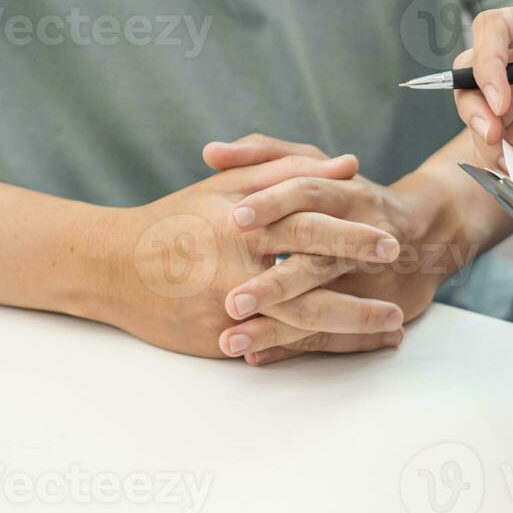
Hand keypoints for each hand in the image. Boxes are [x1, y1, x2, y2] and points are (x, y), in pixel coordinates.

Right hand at [101, 137, 404, 359]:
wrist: (110, 267)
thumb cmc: (176, 220)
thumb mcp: (229, 187)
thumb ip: (289, 170)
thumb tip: (347, 163)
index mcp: (241, 223)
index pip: (306, 226)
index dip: (350, 235)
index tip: (389, 239)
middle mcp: (234, 267)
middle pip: (309, 281)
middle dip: (359, 290)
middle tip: (402, 302)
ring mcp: (226, 308)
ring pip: (300, 322)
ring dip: (351, 327)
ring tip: (392, 329)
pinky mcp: (218, 340)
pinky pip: (276, 347)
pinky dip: (317, 349)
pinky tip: (351, 349)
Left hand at [203, 135, 471, 365]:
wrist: (427, 234)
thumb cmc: (350, 198)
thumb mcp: (317, 166)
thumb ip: (265, 155)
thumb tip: (210, 153)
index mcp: (345, 193)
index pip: (308, 194)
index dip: (273, 205)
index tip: (233, 220)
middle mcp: (360, 236)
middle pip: (318, 262)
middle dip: (274, 285)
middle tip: (232, 302)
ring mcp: (366, 281)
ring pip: (322, 306)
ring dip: (275, 327)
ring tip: (231, 342)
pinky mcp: (370, 312)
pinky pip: (332, 336)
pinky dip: (292, 347)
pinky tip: (255, 355)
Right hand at [453, 1, 512, 202]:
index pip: (497, 29)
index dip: (486, 63)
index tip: (498, 103)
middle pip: (479, 69)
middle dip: (476, 105)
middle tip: (493, 140)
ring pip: (488, 107)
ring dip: (487, 135)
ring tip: (508, 164)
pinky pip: (511, 136)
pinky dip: (506, 155)